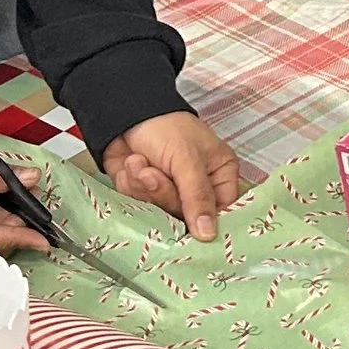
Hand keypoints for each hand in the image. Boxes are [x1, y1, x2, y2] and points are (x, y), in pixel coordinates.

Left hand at [102, 109, 243, 240]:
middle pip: (186, 215)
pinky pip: (139, 204)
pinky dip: (130, 184)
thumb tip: (209, 235)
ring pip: (160, 211)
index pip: (223, 211)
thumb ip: (198, 198)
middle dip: (163, 193)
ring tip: (138, 162)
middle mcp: (198, 187)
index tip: (192, 230)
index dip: (207, 222)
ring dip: (143, 186)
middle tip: (152, 174)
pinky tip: (131, 163)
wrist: (125, 112)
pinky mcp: (146, 193)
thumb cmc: (166, 127)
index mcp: (220, 174)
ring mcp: (170, 191)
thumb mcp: (187, 160)